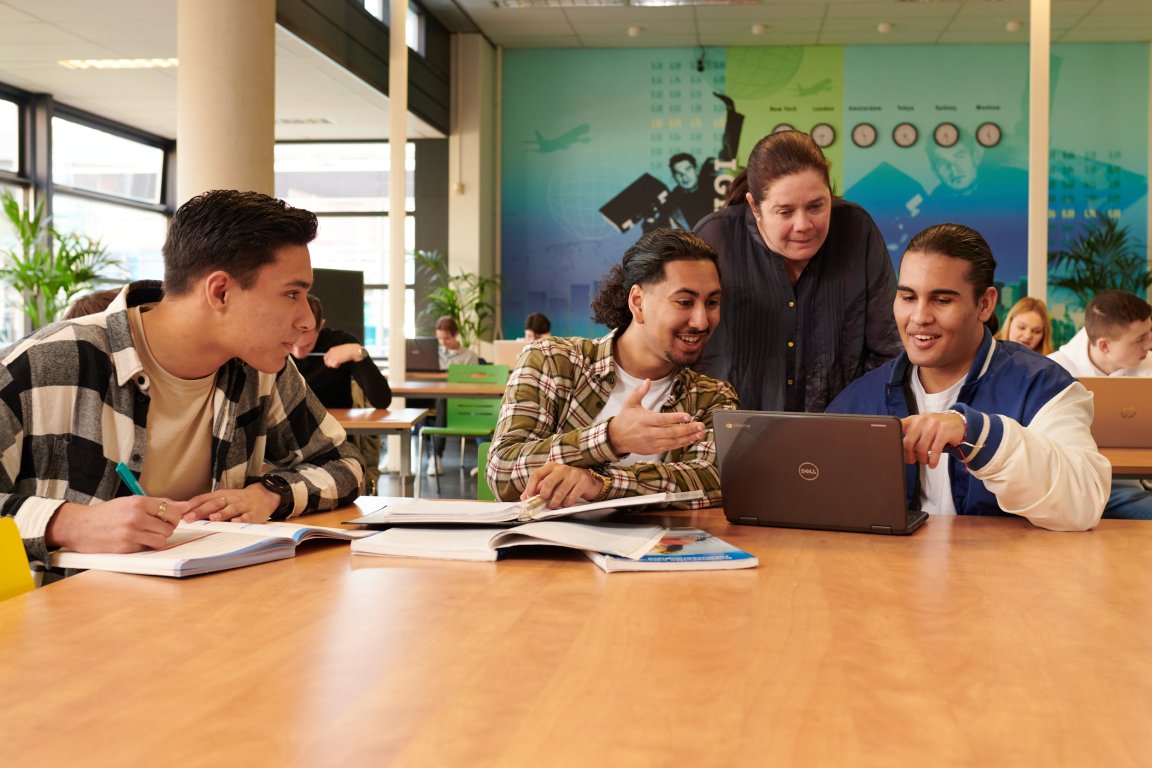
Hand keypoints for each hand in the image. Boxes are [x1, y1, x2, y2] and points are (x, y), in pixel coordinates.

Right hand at [45, 496, 185, 552]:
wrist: (80, 526)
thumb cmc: (108, 513)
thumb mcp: (131, 501)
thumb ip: (159, 503)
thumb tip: (185, 506)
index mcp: (139, 502)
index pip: (173, 511)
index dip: (174, 517)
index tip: (168, 519)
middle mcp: (136, 517)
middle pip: (169, 527)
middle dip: (166, 529)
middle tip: (156, 528)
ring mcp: (131, 533)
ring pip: (162, 540)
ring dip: (158, 539)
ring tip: (147, 535)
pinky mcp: (125, 548)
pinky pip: (147, 549)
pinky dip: (145, 546)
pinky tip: (135, 541)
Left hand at [182, 484, 281, 522]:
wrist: (264, 495)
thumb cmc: (238, 500)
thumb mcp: (222, 498)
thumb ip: (206, 504)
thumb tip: (184, 513)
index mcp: (221, 495)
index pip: (204, 498)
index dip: (192, 505)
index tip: (181, 513)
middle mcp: (231, 499)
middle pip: (215, 503)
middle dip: (202, 510)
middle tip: (190, 518)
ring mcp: (243, 505)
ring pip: (231, 508)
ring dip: (222, 513)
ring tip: (212, 518)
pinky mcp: (254, 513)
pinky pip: (247, 516)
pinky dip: (242, 519)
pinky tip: (235, 522)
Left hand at [323, 343, 364, 367]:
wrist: (355, 350)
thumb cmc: (350, 350)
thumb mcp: (340, 350)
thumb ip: (335, 353)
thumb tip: (331, 359)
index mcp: (332, 349)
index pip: (325, 357)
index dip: (328, 361)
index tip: (331, 363)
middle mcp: (332, 352)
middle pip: (326, 361)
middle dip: (330, 364)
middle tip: (336, 364)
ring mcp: (334, 355)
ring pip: (329, 364)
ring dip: (333, 365)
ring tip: (339, 364)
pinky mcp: (337, 359)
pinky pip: (333, 365)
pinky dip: (336, 366)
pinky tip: (340, 364)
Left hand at [522, 462, 602, 508]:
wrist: (587, 481)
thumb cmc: (566, 482)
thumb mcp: (551, 482)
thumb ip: (537, 489)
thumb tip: (524, 498)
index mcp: (551, 466)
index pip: (537, 474)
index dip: (531, 486)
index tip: (529, 497)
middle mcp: (562, 468)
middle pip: (548, 482)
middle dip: (544, 496)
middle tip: (543, 503)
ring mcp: (573, 474)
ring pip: (560, 491)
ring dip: (555, 502)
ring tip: (553, 506)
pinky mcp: (583, 481)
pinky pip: (572, 496)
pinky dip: (566, 503)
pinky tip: (565, 504)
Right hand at [606, 378, 704, 457]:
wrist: (615, 438)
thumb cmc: (625, 420)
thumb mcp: (630, 404)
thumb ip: (640, 392)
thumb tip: (647, 380)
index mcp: (644, 420)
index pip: (662, 419)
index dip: (676, 418)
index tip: (688, 416)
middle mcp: (649, 432)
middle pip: (671, 432)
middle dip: (688, 429)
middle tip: (700, 425)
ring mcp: (652, 442)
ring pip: (673, 441)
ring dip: (688, 437)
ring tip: (699, 433)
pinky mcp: (654, 450)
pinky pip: (670, 447)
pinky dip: (682, 444)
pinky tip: (691, 439)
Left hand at [899, 411, 966, 468]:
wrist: (957, 420)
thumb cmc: (935, 427)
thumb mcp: (920, 426)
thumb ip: (910, 434)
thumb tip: (902, 452)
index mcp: (913, 419)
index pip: (898, 427)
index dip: (894, 441)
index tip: (895, 451)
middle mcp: (922, 420)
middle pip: (908, 442)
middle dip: (909, 455)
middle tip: (912, 460)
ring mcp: (933, 425)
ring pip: (922, 447)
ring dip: (922, 459)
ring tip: (924, 461)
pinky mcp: (944, 431)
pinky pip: (935, 449)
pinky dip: (933, 460)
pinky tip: (932, 464)